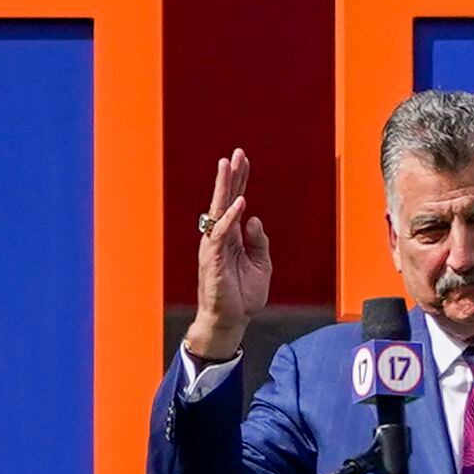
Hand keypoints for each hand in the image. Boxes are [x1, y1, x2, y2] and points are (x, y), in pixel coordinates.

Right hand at [184, 148, 272, 361]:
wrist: (231, 320)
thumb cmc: (242, 296)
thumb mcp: (261, 264)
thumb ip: (259, 241)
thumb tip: (255, 219)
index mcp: (233, 237)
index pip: (236, 202)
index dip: (240, 181)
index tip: (243, 159)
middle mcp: (221, 236)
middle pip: (225, 199)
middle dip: (231, 175)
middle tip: (236, 153)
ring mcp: (214, 246)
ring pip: (218, 209)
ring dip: (224, 187)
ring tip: (228, 165)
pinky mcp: (212, 258)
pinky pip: (221, 233)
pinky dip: (230, 217)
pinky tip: (240, 203)